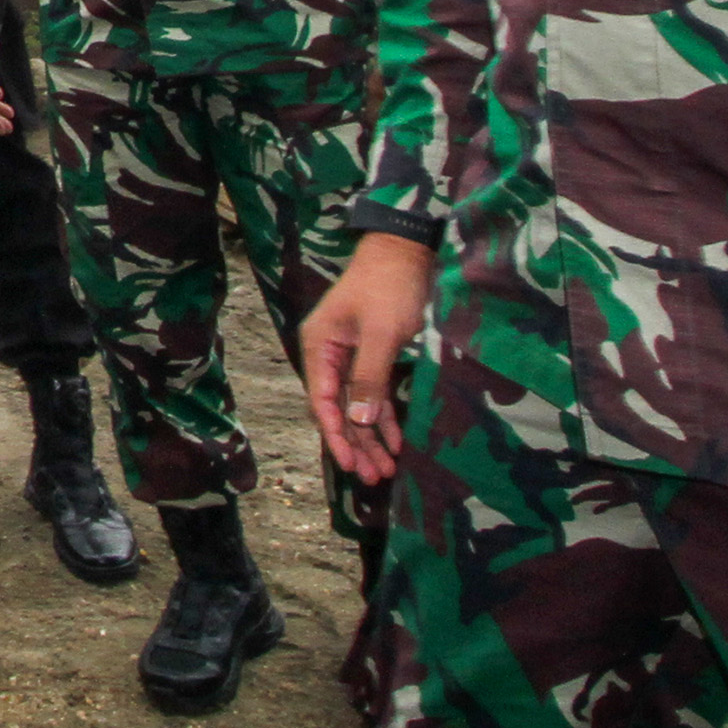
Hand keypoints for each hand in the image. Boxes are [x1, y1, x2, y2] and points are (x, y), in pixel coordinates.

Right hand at [299, 235, 434, 483]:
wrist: (407, 249)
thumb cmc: (389, 285)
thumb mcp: (380, 333)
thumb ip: (368, 378)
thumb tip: (358, 422)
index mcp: (320, 346)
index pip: (323, 401)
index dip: (336, 436)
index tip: (350, 466)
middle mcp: (329, 354)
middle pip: (338, 409)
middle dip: (355, 444)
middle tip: (372, 478)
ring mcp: (350, 356)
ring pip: (356, 407)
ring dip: (370, 438)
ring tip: (385, 470)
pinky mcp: (372, 355)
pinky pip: (374, 395)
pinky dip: (385, 419)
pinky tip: (396, 443)